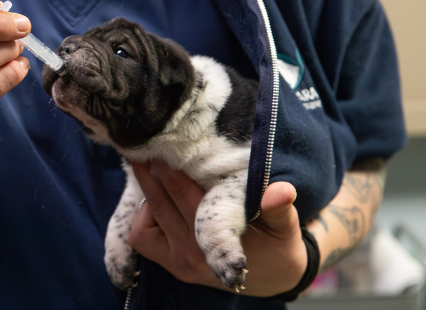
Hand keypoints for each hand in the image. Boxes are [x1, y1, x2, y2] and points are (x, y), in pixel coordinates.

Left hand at [128, 160, 306, 296]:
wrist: (274, 279)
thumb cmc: (277, 245)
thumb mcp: (284, 226)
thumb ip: (279, 207)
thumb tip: (281, 190)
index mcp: (217, 242)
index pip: (185, 196)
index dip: (171, 170)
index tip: (163, 146)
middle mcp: (192, 254)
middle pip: (160, 203)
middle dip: (151, 173)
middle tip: (148, 146)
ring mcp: (178, 262)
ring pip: (144, 221)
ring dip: (146, 192)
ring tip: (148, 166)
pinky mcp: (170, 265)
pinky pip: (140, 237)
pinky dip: (143, 216)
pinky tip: (157, 200)